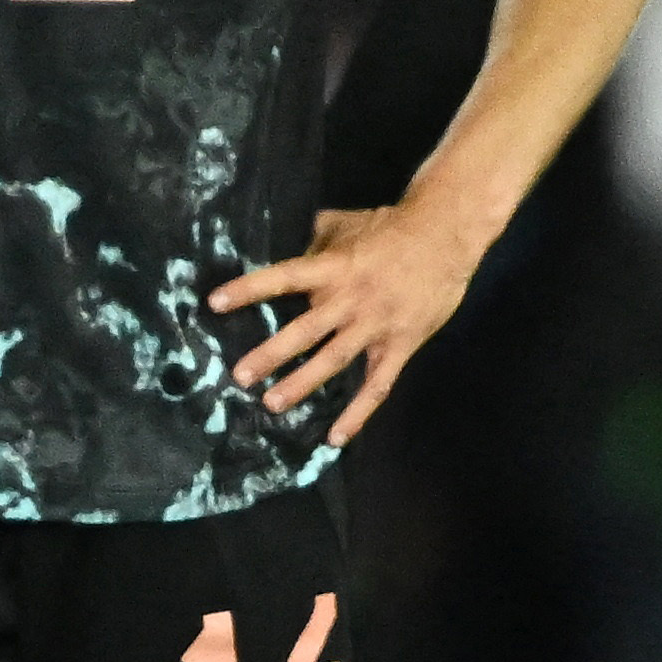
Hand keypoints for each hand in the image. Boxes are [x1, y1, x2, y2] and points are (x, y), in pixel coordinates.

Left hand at [208, 202, 482, 442]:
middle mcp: (350, 299)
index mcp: (334, 267)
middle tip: (240, 376)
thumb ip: (317, 239)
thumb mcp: (349, 223)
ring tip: (272, 403)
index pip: (283, 277)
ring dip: (301, 384)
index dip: (249, 289)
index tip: (214, 303)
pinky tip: (336, 438)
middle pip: (305, 330)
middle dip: (271, 354)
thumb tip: (291, 247)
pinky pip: (377, 385)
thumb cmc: (392, 226)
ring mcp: (376, 325)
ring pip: (334, 360)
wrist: (446, 235)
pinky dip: (358, 413)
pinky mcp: (400, 345)